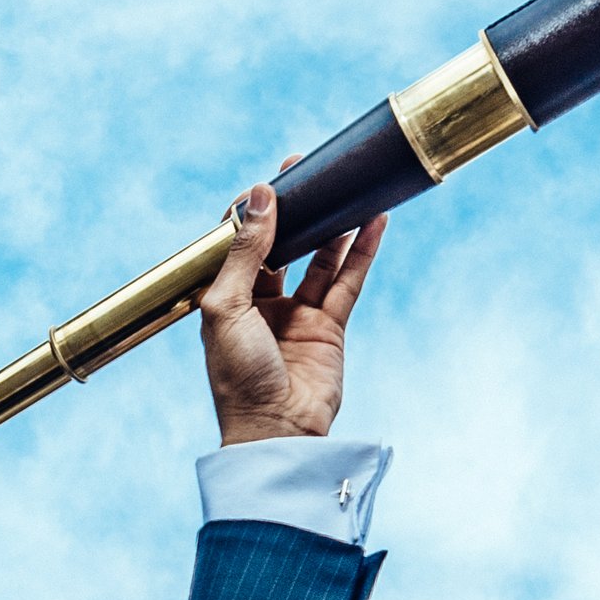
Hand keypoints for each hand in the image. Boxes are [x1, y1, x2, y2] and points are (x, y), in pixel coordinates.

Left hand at [198, 181, 384, 445]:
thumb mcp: (227, 306)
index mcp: (226, 296)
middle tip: (306, 168)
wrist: (275, 431)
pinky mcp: (330, 326)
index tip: (268, 182)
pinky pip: (348, 280)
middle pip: (282, 243)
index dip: (252, 211)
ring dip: (332, 224)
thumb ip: (246, 251)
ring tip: (346, 187)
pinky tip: (372, 222)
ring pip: (320, 257)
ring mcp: (297, 313)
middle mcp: (261, 301)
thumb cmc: (238, 377)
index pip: (239, 242)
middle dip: (295, 208)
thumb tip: (259, 196)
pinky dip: (362, 251)